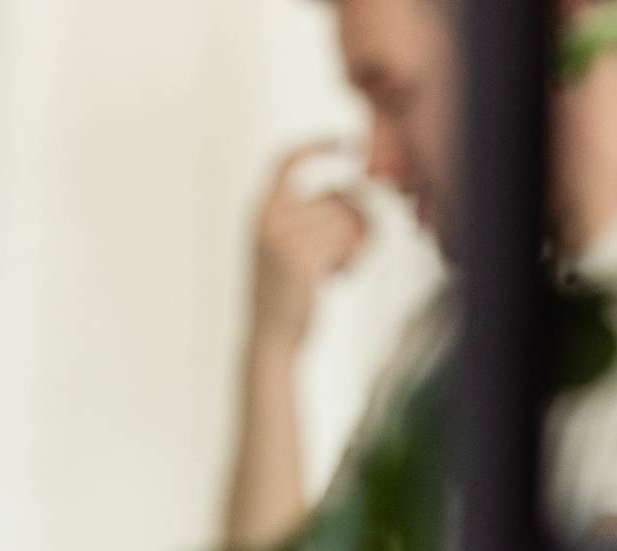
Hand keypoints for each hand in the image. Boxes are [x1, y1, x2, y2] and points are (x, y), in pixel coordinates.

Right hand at [248, 140, 371, 351]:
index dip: (316, 145)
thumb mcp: (286, 245)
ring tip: (339, 267)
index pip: (286, 160)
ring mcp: (282, 238)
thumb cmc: (286, 294)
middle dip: (356, 222)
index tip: (346, 143)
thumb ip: (307, 214)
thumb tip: (354, 189)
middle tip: (350, 251)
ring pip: (348, 219)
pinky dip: (353, 260)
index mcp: (260, 210)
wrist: (270, 341)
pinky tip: (338, 278)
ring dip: (356, 244)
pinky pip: (348, 241)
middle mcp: (267, 218)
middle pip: (338, 196)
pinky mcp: (300, 259)